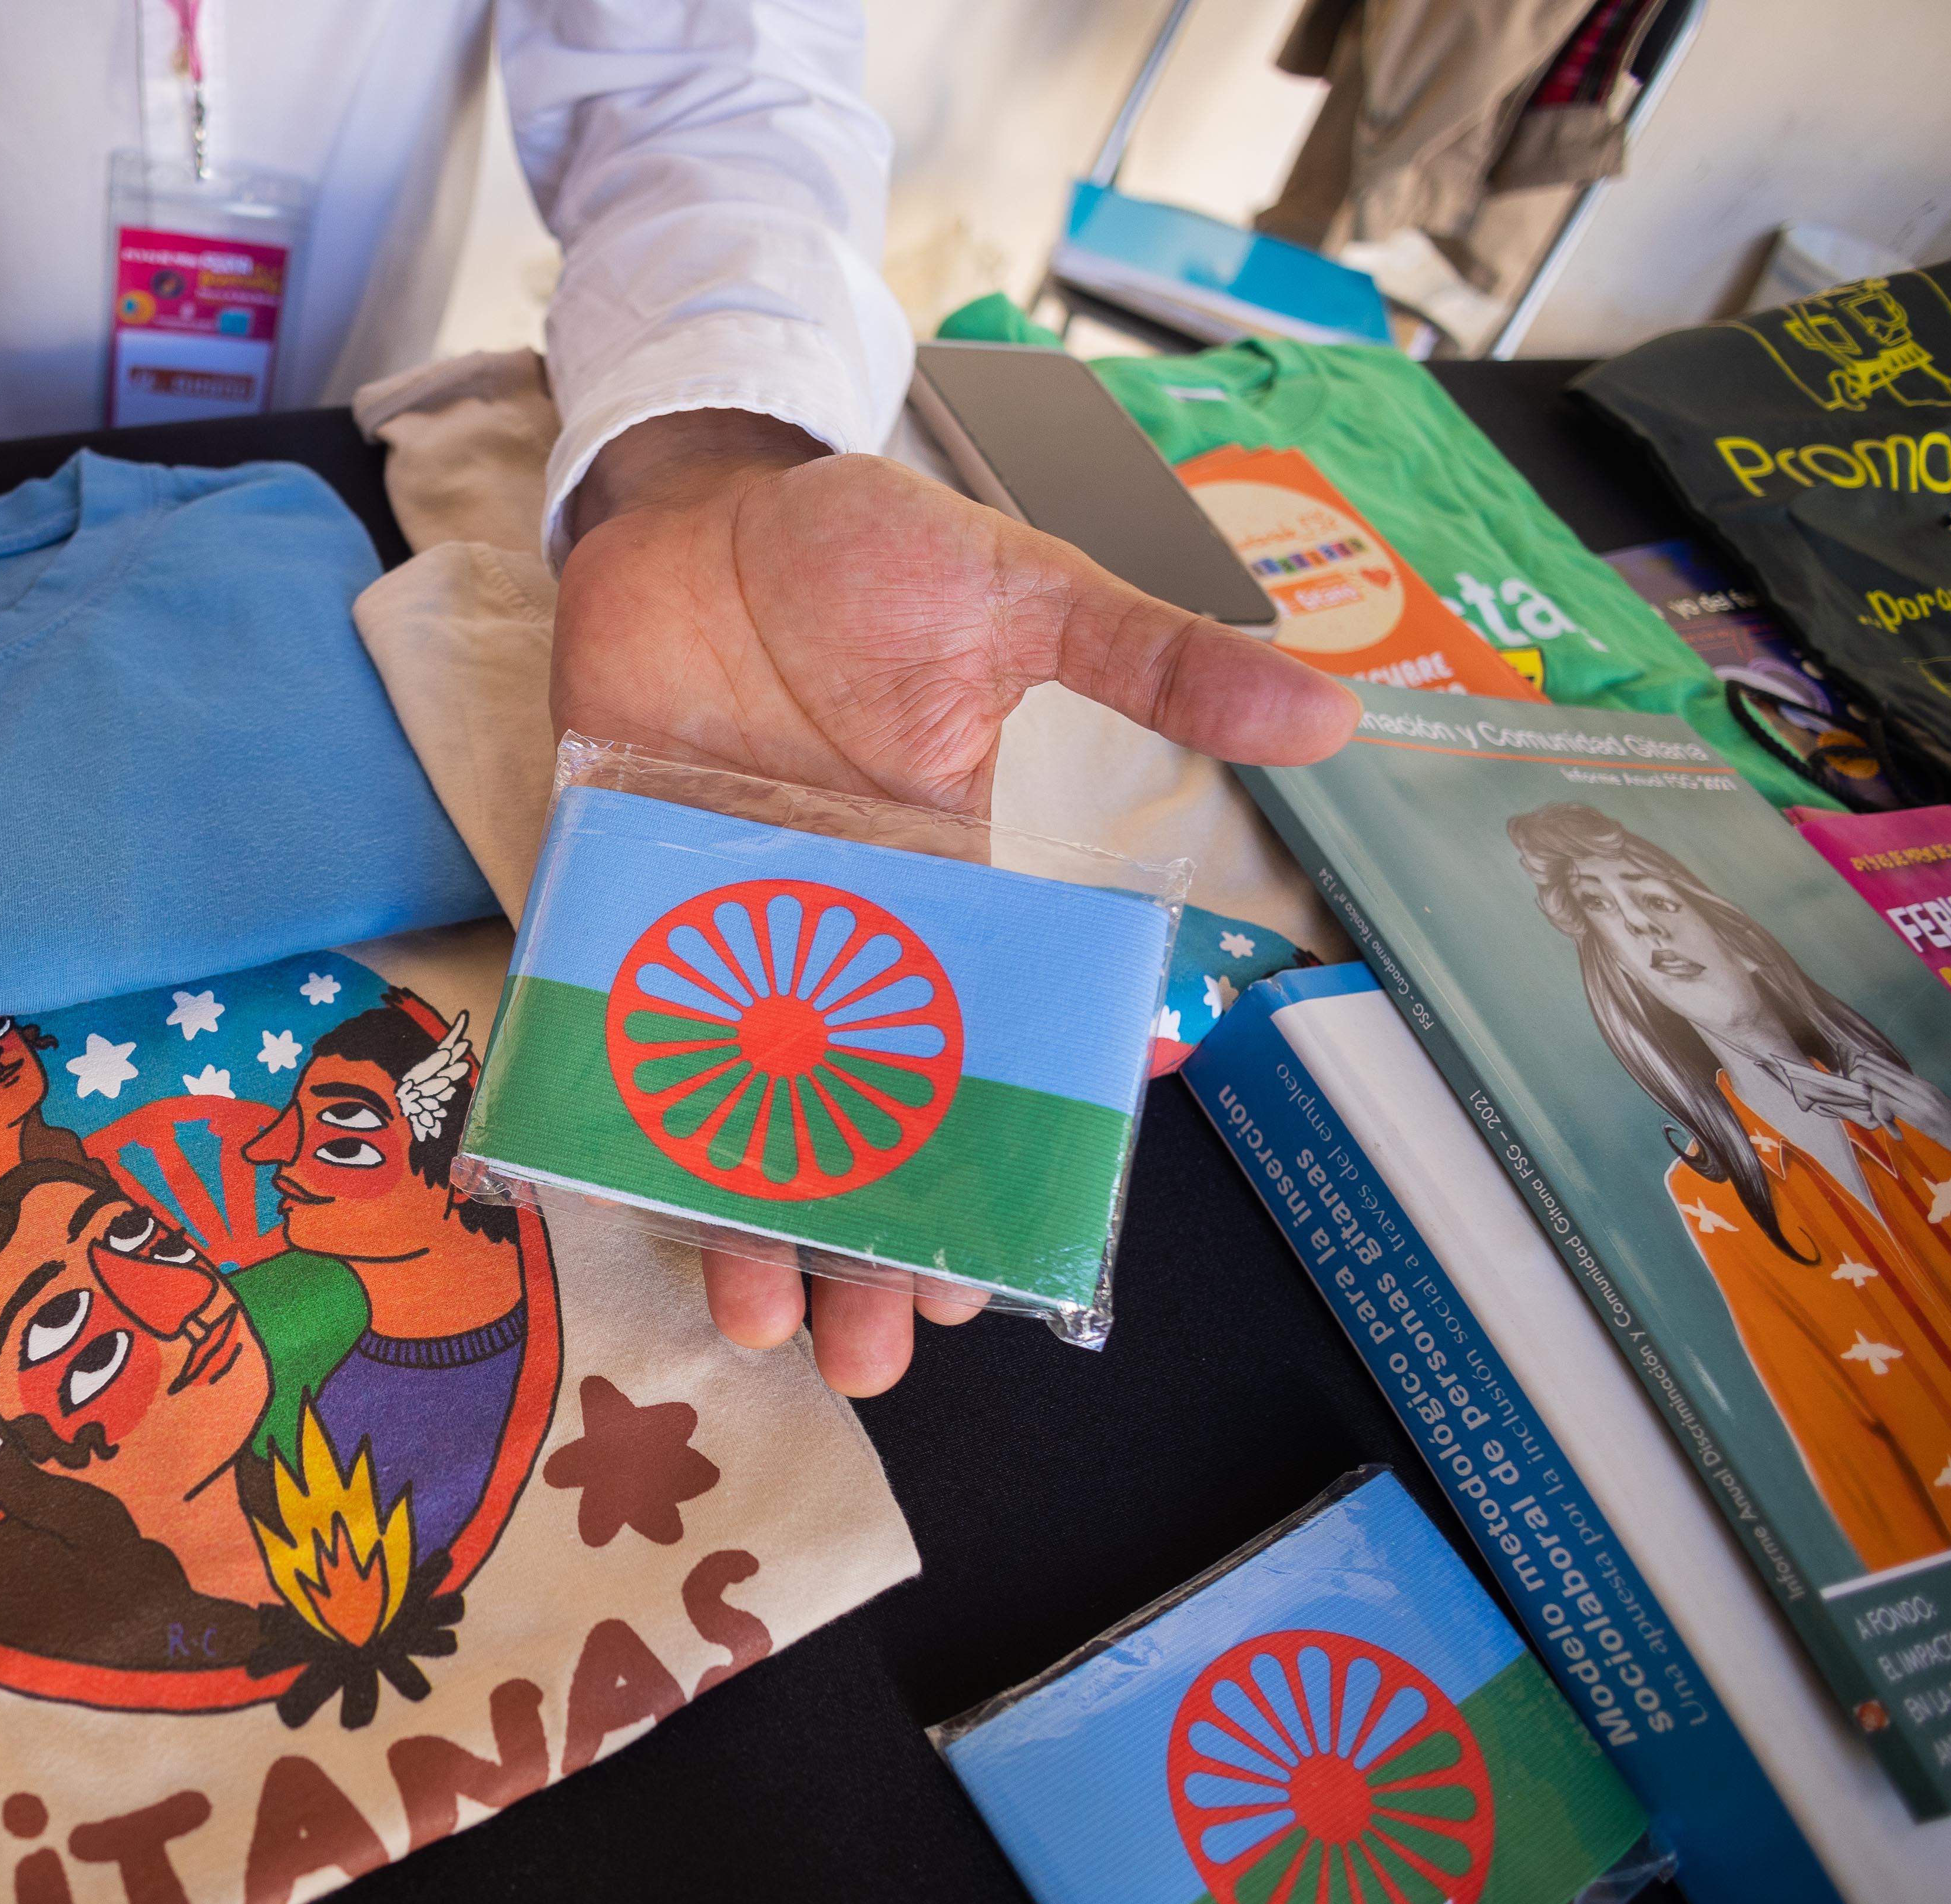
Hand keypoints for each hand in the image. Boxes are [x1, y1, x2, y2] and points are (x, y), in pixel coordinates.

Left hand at [555, 410, 1358, 1394]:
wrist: (693, 505)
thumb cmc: (868, 554)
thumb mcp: (1026, 600)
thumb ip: (1153, 666)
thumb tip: (1329, 711)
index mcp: (967, 901)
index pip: (1003, 1066)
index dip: (1011, 1167)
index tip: (1014, 1261)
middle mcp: (857, 952)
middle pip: (877, 1129)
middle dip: (879, 1243)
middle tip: (881, 1351)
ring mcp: (736, 947)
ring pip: (754, 1121)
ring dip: (757, 1224)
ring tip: (765, 1323)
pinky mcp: (625, 922)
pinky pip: (624, 1045)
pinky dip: (620, 1123)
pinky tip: (626, 1204)